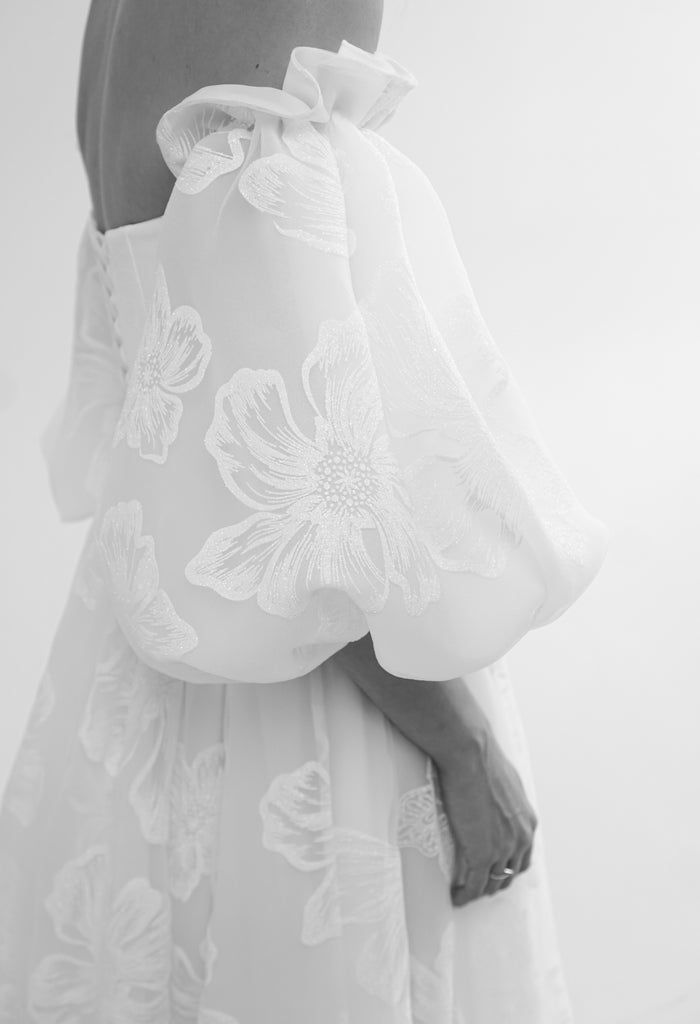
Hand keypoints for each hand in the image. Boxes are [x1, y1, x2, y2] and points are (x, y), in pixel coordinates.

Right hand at [434, 729, 537, 906]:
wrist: (470, 754)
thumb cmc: (482, 758)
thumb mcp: (506, 781)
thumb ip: (506, 799)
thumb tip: (496, 799)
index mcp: (528, 822)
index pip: (523, 857)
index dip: (507, 867)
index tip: (493, 870)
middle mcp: (521, 838)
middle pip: (510, 874)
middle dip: (495, 882)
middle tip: (477, 884)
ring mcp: (503, 849)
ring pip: (493, 883)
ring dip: (479, 891)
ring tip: (464, 892)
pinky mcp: (482, 854)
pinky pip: (474, 885)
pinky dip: (465, 895)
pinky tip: (455, 896)